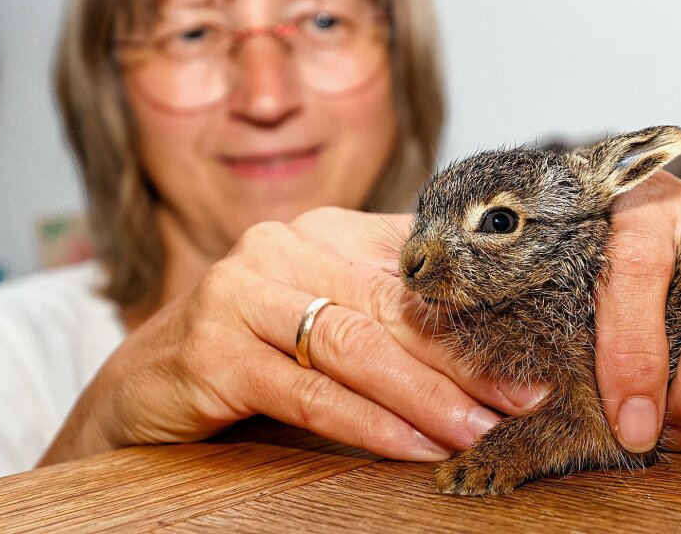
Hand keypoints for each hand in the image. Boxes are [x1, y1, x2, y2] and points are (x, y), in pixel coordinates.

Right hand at [39, 208, 540, 465]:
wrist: (145, 385)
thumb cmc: (257, 354)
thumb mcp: (328, 322)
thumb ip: (391, 315)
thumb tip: (495, 350)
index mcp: (323, 231)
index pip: (416, 264)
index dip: (480, 309)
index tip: (535, 351)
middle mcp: (282, 247)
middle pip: (393, 304)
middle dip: (466, 358)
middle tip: (525, 397)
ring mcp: (241, 292)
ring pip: (355, 344)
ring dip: (426, 395)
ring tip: (480, 431)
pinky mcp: (211, 348)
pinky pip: (306, 389)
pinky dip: (367, 422)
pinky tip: (412, 449)